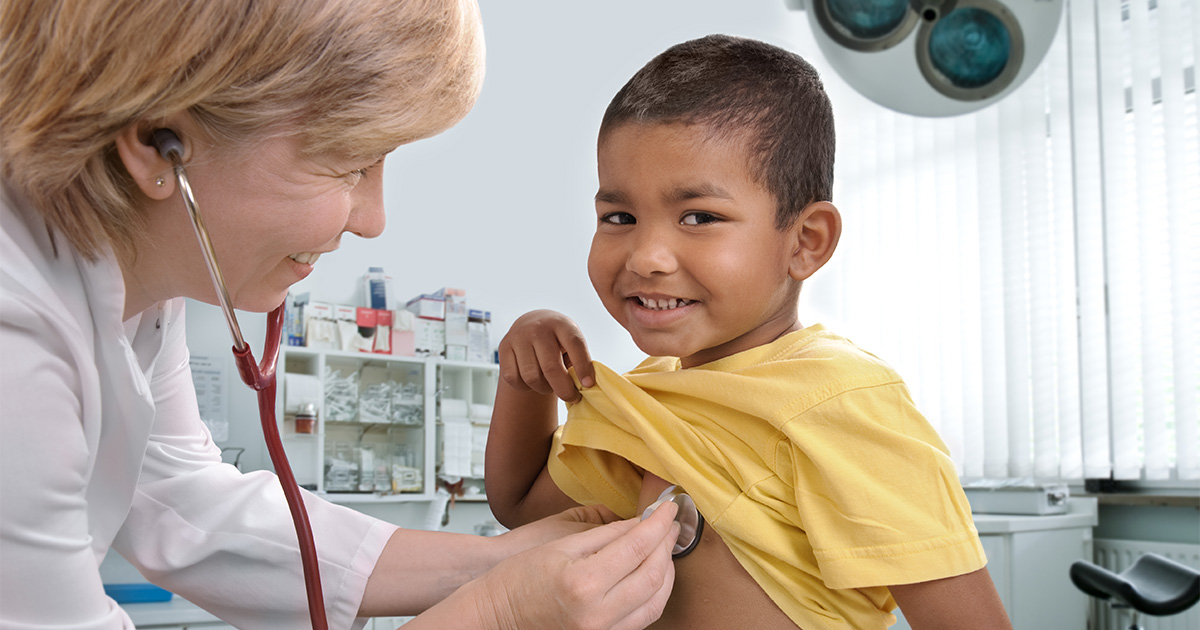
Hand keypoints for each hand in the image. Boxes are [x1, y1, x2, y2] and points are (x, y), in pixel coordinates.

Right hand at [475, 501, 680, 629]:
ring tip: (664, 546)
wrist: (495, 617)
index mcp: (583, 583)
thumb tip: (640, 523)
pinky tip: (652, 574)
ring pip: (656, 602)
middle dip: (667, 544)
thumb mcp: (560, 546)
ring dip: (667, 571)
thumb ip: (605, 535)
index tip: (668, 507)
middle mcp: (598, 614)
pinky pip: (643, 619)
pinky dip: (655, 594)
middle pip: (653, 575)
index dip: (658, 523)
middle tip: (670, 523)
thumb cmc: (517, 579)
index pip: (637, 546)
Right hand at [498, 309, 595, 402]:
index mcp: (561, 324)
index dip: (583, 367)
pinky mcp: (503, 347)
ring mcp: (518, 337)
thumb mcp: (572, 341)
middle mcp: (538, 328)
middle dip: (564, 389)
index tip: (588, 386)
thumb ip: (579, 360)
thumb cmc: (558, 339)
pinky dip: (525, 387)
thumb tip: (584, 385)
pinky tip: (533, 381)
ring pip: (531, 377)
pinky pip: (513, 379)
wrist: (532, 323)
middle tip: (572, 397)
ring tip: (551, 386)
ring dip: (544, 389)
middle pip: (551, 367)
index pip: (575, 345)